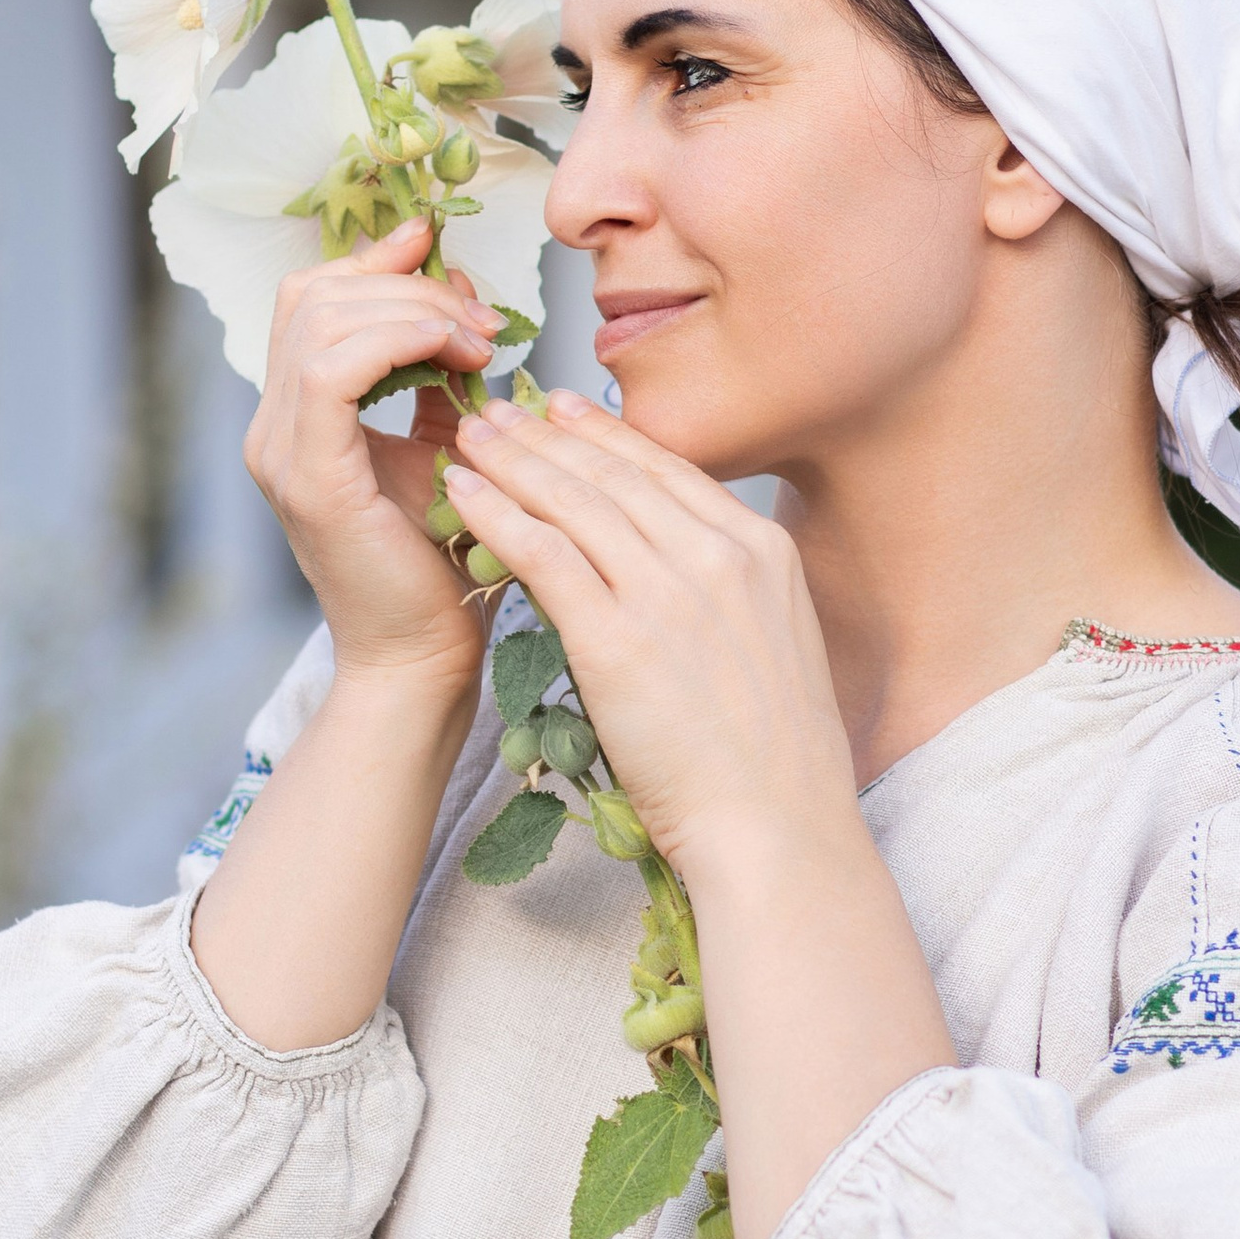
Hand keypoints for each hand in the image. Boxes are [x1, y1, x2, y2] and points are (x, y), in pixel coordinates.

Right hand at [245, 220, 496, 690]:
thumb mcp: (445, 449)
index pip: (311, 298)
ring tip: (482, 345)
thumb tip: (463, 307)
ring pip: (320, 320)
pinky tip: (460, 361)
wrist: (424, 662)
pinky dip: (399, 343)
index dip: (377, 261)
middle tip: (482, 318)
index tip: (445, 253)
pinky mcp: (310, 479)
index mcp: (298, 418)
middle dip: (406, 284)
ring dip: (413, 311)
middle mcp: (273, 429)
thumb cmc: (442, 567)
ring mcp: (281, 453)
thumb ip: (439, 384)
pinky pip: (331, 370)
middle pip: (312, 295)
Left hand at [443, 393, 954, 1238]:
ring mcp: (670, 592)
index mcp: (761, 552)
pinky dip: (495, 515)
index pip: (669, 471)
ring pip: (573, 500)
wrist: (780, 829)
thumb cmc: (774, 764)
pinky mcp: (619, 639)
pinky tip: (459, 494)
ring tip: (465, 436)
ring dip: (510, 460)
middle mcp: (719, 555)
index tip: (563, 411)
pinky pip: (544, 554)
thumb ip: (731, 597)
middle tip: (497, 409)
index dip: (605, 436)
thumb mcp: (772, 649)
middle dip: (546, 435)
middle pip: (614, 473)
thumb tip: (684, 577)